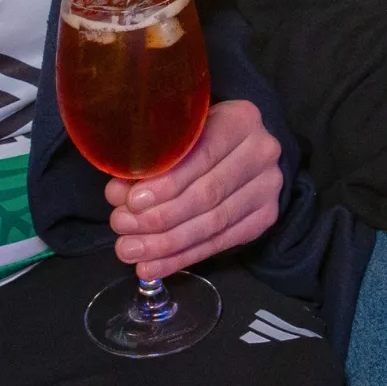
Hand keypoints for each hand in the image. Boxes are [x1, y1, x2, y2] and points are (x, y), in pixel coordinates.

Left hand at [105, 99, 283, 277]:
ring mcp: (268, 187)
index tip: (131, 201)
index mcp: (241, 119)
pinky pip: (220, 243)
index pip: (203, 154)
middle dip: (160, 217)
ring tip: (130, 251)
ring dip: (166, 243)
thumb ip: (154, 158)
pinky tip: (152, 266)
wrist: (245, 151)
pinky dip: (182, 258)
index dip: (167, 182)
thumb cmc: (203, 137)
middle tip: (122, 228)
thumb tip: (118, 193)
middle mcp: (262, 152)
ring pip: (213, 223)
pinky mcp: (265, 217)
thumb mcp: (182, 132)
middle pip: (208, 194)